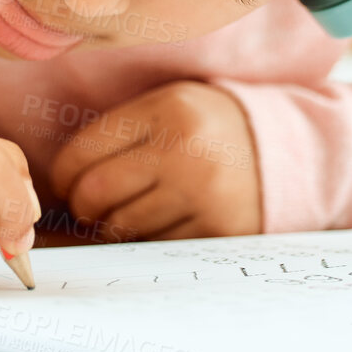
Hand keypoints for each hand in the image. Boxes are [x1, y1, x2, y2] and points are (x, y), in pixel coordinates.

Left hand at [46, 80, 260, 242]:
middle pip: (96, 193)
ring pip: (122, 225)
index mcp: (167, 110)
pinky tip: (163, 218)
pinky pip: (155, 244)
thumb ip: (121, 131)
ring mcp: (203, 193)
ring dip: (114, 225)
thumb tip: (62, 180)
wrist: (289, 149)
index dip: (63, 175)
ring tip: (127, 210)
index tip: (65, 183)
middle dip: (82, 206)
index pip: (84, 150)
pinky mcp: (217, 229)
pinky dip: (149, 237)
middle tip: (88, 206)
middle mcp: (184, 149)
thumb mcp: (170, 106)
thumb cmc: (209, 128)